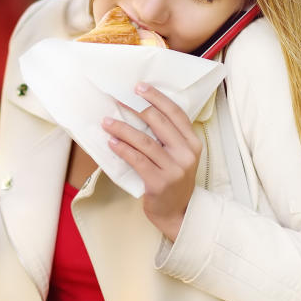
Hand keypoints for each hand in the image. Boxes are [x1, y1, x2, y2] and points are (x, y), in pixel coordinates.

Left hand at [102, 83, 201, 240]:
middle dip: (136, 108)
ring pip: (144, 141)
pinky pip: (137, 160)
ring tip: (107, 121)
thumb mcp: (180, 156)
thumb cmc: (174, 180)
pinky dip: (122, 149)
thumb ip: (169, 137)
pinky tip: (112, 142)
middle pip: (159, 123)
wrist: (177, 213)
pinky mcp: (159, 182)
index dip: (157, 98)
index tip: (139, 87)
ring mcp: (174, 169)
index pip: (175, 113)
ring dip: (122, 129)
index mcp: (192, 143)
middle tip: (117, 100)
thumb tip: (142, 111)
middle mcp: (186, 154)